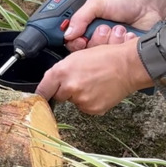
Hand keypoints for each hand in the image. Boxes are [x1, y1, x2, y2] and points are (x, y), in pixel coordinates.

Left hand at [35, 38, 153, 114]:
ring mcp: (81, 100)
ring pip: (73, 102)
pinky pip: (85, 107)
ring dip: (78, 96)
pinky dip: (90, 101)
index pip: (42, 89)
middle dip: (64, 91)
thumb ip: (61, 71)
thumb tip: (53, 83)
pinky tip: (99, 91)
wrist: (128, 66)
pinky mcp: (92, 109)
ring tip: (93, 83)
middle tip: (78, 82)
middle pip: (58, 96)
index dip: (40, 95)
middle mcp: (69, 87)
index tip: (37, 99)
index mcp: (62, 72)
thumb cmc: (104, 57)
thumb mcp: (75, 57)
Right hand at [65, 0, 165, 50]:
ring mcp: (112, 49)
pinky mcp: (125, 55)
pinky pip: (120, 58)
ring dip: (113, 41)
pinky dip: (125, 45)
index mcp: (87, 31)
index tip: (82, 40)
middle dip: (98, 40)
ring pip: (104, 57)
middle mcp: (98, 42)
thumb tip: (68, 34)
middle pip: (88, 53)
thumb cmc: (122, 3)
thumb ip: (80, 17)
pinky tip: (130, 35)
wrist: (148, 5)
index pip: (73, 45)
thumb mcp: (96, 4)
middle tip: (105, 28)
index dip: (77, 44)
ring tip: (120, 29)